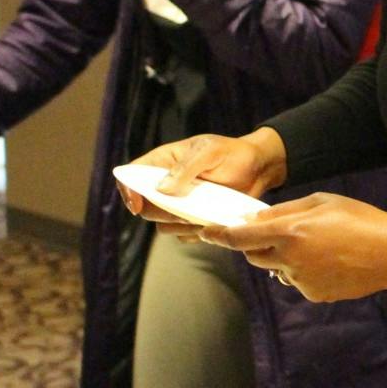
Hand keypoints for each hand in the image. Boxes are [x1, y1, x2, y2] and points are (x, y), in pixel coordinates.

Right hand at [120, 130, 286, 239]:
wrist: (258, 169)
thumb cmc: (233, 154)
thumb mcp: (210, 152)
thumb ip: (185, 168)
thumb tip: (161, 189)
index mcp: (163, 162)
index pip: (131, 175)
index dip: (128, 190)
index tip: (137, 206)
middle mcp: (166, 185)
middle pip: (146, 206)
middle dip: (161, 213)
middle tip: (185, 210)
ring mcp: (179, 204)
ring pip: (163, 224)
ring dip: (178, 225)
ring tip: (202, 215)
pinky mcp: (193, 218)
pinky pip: (183, 234)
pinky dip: (193, 233)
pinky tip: (209, 223)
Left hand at [198, 192, 386, 301]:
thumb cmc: (362, 220)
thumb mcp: (322, 202)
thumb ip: (285, 211)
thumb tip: (258, 220)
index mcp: (290, 231)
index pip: (240, 237)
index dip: (219, 235)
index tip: (207, 233)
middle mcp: (290, 258)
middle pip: (254, 256)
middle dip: (256, 245)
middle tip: (279, 233)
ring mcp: (301, 280)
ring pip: (277, 269)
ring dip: (283, 259)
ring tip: (318, 247)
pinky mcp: (314, 294)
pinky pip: (297, 281)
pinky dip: (304, 272)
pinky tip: (329, 262)